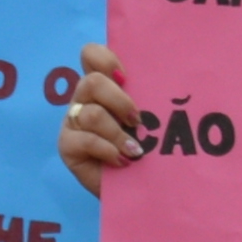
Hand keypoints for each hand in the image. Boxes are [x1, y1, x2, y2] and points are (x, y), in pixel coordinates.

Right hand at [55, 44, 143, 190]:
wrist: (137, 186)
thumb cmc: (147, 150)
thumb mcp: (152, 120)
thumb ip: (151, 99)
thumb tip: (174, 87)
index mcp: (104, 86)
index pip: (91, 55)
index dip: (106, 60)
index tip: (126, 78)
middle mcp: (85, 99)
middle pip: (91, 82)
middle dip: (119, 101)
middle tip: (137, 120)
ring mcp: (73, 121)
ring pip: (91, 114)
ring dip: (118, 133)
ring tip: (136, 151)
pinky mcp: (67, 145)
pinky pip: (85, 140)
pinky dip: (108, 150)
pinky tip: (123, 160)